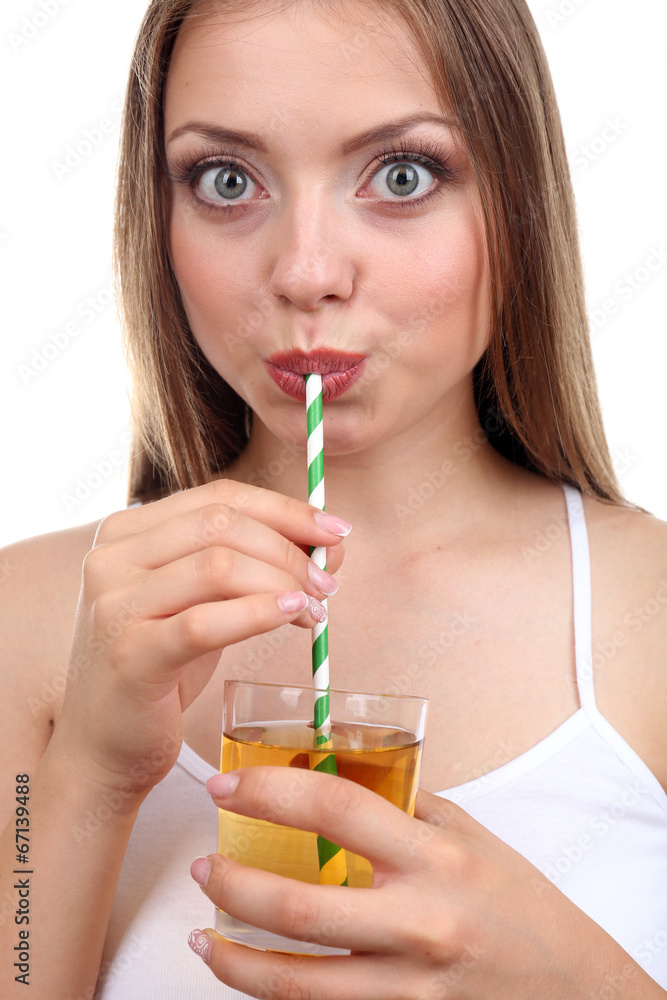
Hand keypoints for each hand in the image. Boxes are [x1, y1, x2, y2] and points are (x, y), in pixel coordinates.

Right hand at [53, 480, 348, 799]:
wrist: (104, 746)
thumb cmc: (161, 667)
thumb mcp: (203, 602)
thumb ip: (252, 566)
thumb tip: (330, 546)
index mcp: (127, 531)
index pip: (219, 497)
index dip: (285, 510)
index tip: (335, 530)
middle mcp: (111, 558)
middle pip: (221, 524)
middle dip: (289, 549)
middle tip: (328, 583)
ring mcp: (114, 605)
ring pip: (218, 566)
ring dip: (282, 582)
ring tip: (314, 610)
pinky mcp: (129, 654)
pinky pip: (204, 623)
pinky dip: (258, 613)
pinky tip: (291, 616)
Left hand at [188, 766, 663, 998]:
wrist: (571, 986)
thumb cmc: (518, 902)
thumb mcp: (467, 835)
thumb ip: (403, 808)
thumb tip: (335, 777)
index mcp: (432, 857)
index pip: (334, 808)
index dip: (270, 791)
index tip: (228, 786)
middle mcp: (417, 921)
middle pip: (297, 905)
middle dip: (232, 883)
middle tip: (203, 864)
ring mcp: (406, 984)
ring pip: (295, 980)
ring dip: (233, 957)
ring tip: (203, 931)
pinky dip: (273, 994)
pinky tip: (249, 974)